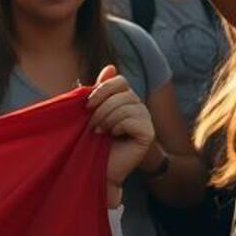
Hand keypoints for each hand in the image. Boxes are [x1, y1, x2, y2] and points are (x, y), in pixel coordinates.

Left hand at [87, 64, 154, 208]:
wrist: (98, 168)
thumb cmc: (92, 140)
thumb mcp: (93, 111)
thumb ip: (100, 90)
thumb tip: (111, 67)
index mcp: (125, 98)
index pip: (120, 80)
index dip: (102, 89)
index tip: (87, 106)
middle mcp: (138, 106)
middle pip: (122, 92)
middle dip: (101, 108)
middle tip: (92, 125)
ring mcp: (146, 119)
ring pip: (126, 106)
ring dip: (107, 119)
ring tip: (100, 132)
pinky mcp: (148, 133)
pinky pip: (132, 119)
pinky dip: (118, 127)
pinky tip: (114, 136)